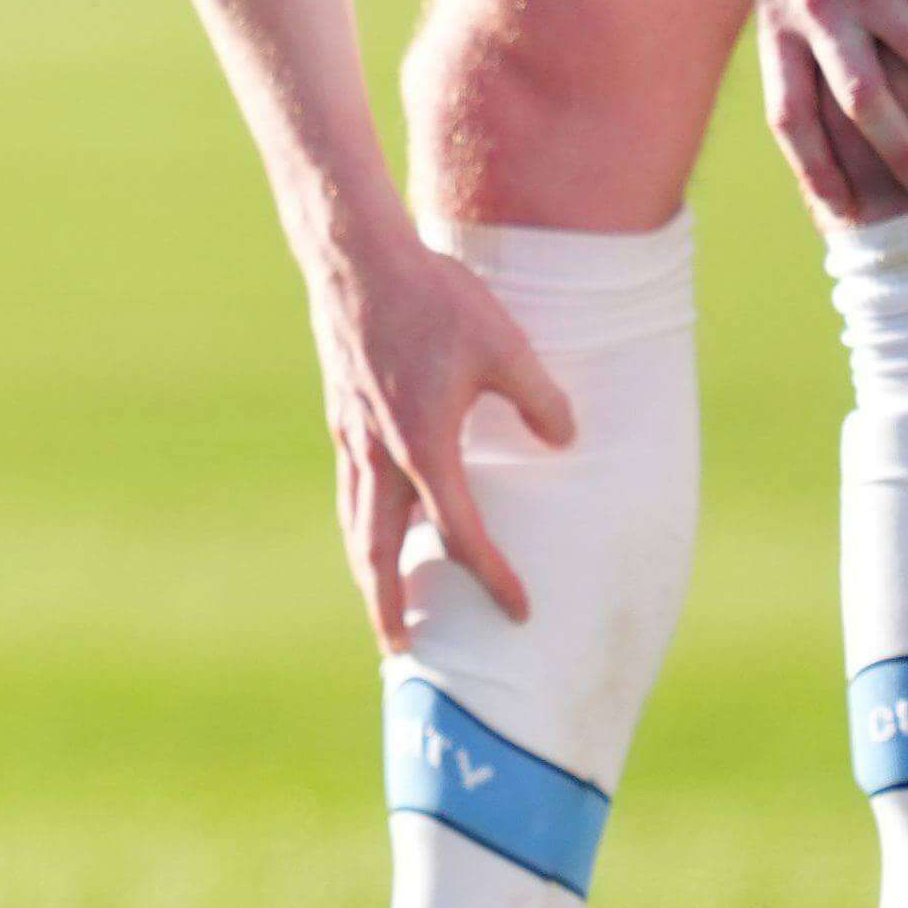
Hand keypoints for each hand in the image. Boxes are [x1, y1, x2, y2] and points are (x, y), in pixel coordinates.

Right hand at [314, 225, 577, 648]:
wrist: (356, 259)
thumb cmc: (434, 299)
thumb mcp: (504, 346)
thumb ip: (539, 399)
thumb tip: (565, 440)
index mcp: (424, 448)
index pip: (460, 533)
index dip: (492, 577)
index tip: (518, 611)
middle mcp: (381, 454)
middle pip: (378, 550)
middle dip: (388, 603)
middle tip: (399, 649)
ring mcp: (353, 436)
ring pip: (355, 521)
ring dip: (367, 569)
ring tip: (379, 600)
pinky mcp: (342, 415)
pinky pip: (348, 487)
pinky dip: (358, 521)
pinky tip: (370, 518)